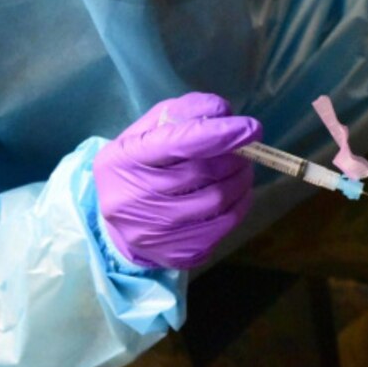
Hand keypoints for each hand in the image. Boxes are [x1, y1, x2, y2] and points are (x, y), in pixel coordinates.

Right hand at [95, 93, 260, 269]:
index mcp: (124, 160)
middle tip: (244, 147)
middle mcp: (135, 200)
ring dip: (240, 178)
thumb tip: (223, 112)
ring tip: (241, 167)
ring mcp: (157, 232)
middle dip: (234, 155)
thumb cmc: (135, 169)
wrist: (116, 228)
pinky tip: (236, 192)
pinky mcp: (179, 254)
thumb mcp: (144, 133)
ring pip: (218, 199)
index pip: (176, 143)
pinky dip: (239, 203)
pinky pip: (224, 224)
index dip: (218, 134)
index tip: (251, 127)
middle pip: (202, 172)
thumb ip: (181, 113)